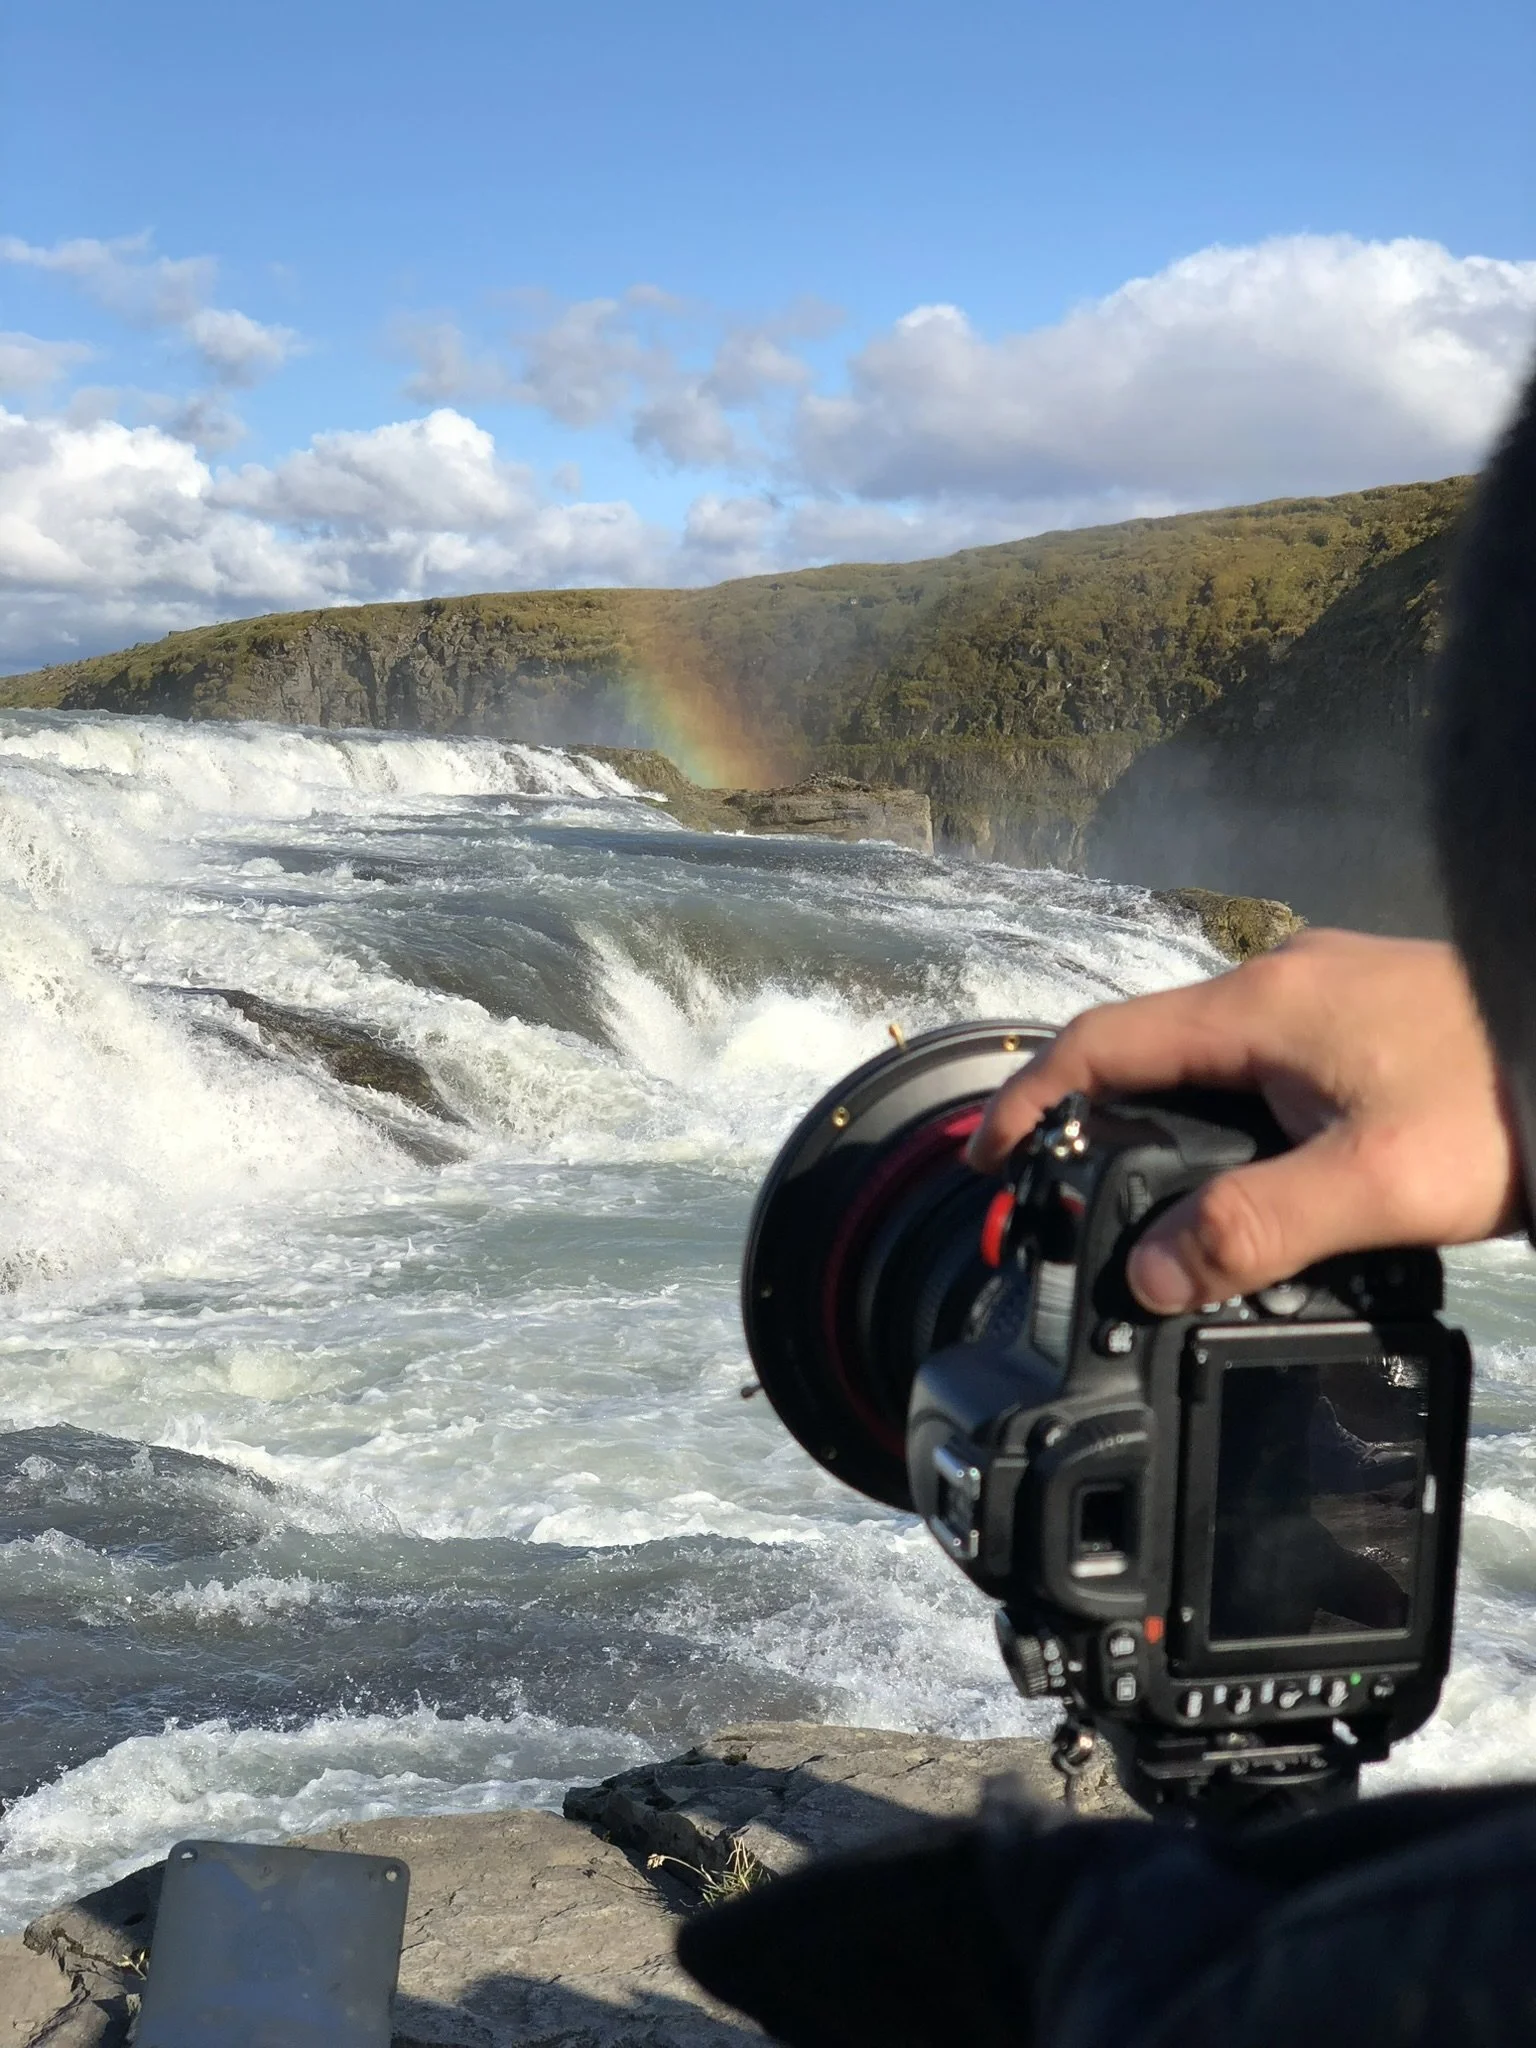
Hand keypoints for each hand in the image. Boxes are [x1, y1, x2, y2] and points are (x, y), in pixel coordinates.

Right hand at [965, 931, 1524, 1311]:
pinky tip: (1254, 1172)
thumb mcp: (1373, 1184)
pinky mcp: (1367, 1017)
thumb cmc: (1503, 1107)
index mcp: (1260, 1007)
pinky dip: (1227, 1116)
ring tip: (1149, 1201)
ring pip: (1209, 1057)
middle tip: (1064, 1200)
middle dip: (1092, 1119)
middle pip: (1147, 1046)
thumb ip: (1252, 1228)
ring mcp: (1328, 993)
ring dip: (1165, 1121)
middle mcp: (1282, 983)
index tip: (988, 1160)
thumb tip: (1147, 1276)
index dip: (1029, 1101)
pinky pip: (1263, 1062)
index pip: (1100, 1043)